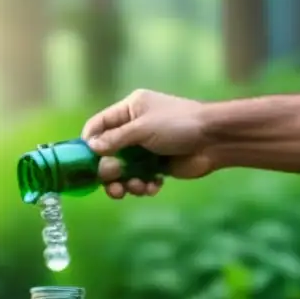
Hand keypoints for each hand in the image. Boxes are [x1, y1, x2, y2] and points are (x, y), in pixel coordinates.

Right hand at [81, 89, 213, 198]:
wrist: (215, 140)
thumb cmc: (179, 125)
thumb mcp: (143, 128)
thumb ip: (115, 139)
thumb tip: (91, 147)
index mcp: (130, 110)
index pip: (99, 124)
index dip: (89, 142)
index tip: (84, 162)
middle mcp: (135, 128)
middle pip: (108, 153)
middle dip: (109, 171)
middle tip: (113, 183)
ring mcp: (147, 148)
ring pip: (124, 171)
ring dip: (127, 183)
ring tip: (136, 188)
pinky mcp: (158, 166)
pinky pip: (141, 179)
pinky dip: (144, 186)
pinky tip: (153, 187)